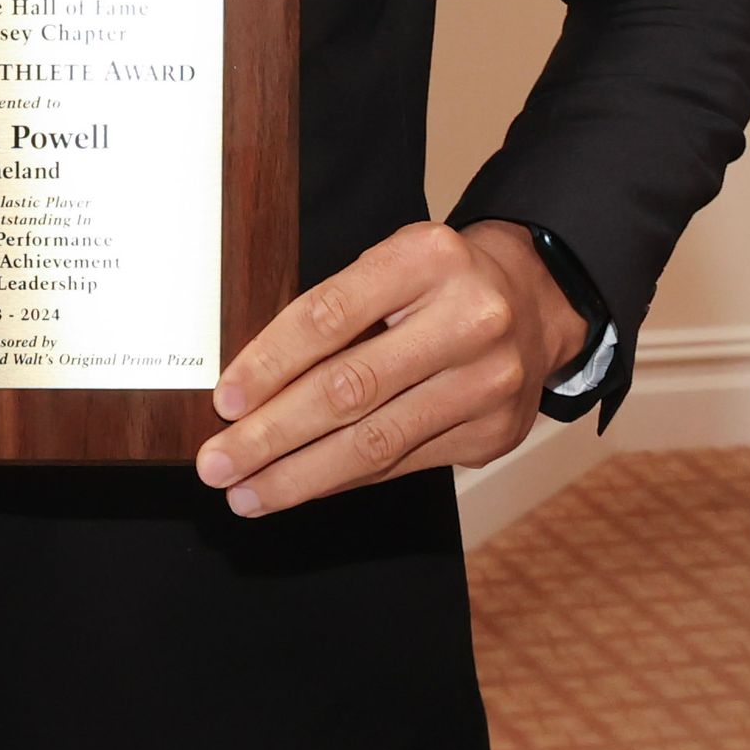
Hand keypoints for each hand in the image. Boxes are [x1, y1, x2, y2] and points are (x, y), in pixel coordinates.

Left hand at [195, 218, 586, 516]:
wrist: (532, 301)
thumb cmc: (436, 281)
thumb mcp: (390, 264)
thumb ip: (334, 310)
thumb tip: (249, 383)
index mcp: (426, 258)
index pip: (329, 316)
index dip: (269, 363)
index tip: (225, 402)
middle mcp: (465, 319)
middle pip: (348, 389)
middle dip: (272, 435)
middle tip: (217, 464)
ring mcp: (486, 382)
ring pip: (374, 441)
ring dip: (299, 475)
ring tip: (247, 492)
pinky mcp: (492, 434)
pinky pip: (402, 465)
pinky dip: (342, 480)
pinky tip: (301, 487)